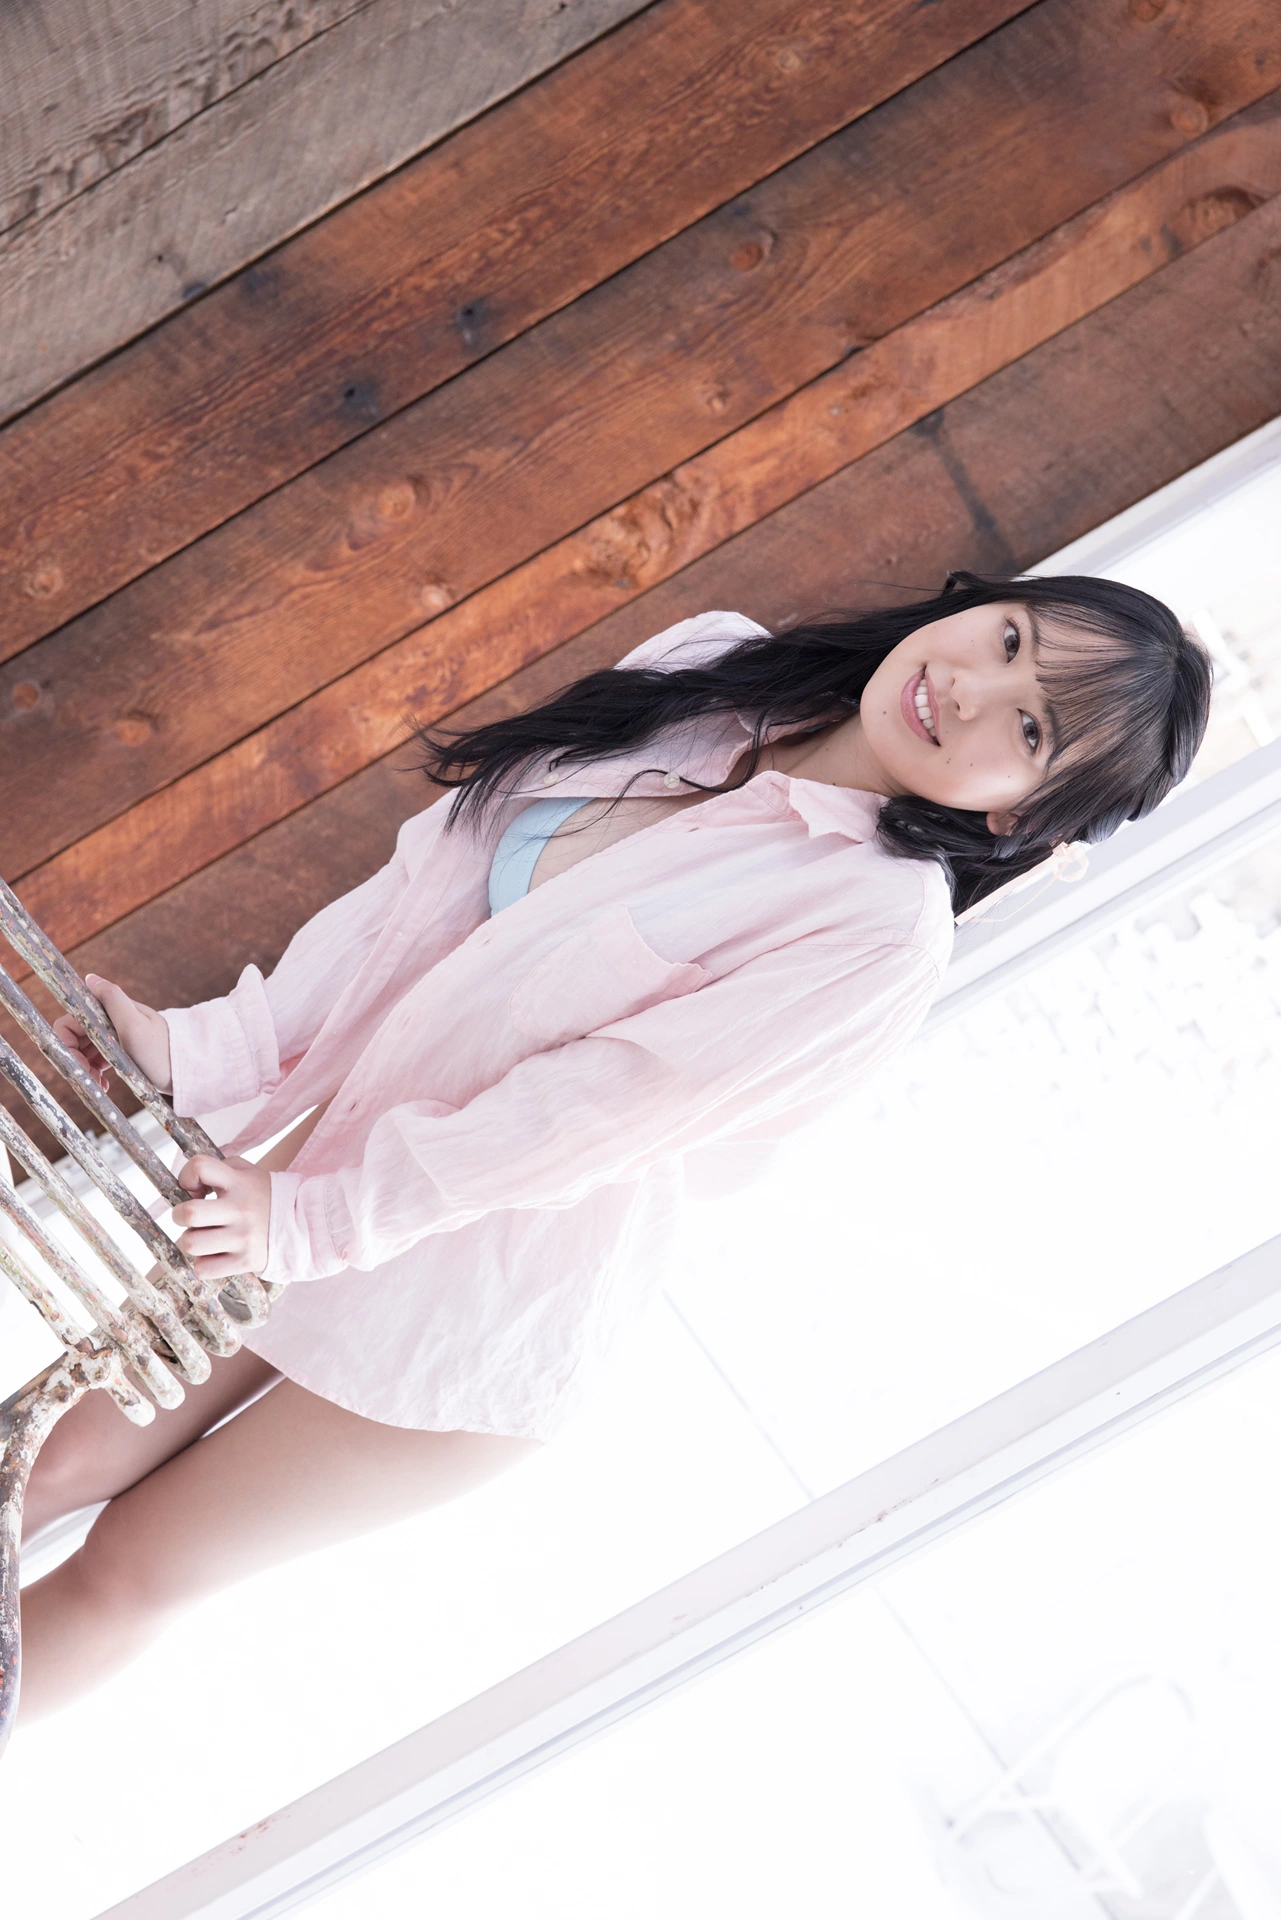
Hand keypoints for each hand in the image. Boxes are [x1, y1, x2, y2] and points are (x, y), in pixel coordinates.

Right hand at [53, 974, 172, 1093]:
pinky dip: (96, 1073)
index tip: (77, 1063)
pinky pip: (98, 1061)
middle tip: (88, 1078)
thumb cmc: (162, 1050)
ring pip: (85, 1052)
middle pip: (75, 1038)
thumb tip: (90, 977)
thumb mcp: (134, 1025)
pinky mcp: (123, 1054)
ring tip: (98, 1085)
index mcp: (109, 1012)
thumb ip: (112, 999)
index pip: (70, 1021)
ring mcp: (116, 1038)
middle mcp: (110, 1021)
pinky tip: (105, 1085)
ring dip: (85, 1069)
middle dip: (75, 1059)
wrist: (189, 1071)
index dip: (66, 1042)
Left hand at [172, 1154, 270, 1279]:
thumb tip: (188, 1188)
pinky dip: (202, 1263)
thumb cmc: (264, 1197)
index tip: (194, 1188)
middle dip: (179, 1215)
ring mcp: (242, 1237)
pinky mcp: (244, 1262)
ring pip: (191, 1244)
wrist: (303, 1225)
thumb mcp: (248, 1172)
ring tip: (203, 1237)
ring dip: (190, 1241)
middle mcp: (240, 1209)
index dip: (187, 1176)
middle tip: (189, 1218)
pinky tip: (213, 1255)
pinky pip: (203, 1268)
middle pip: (188, 1213)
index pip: (200, 1167)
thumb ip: (218, 1169)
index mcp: (239, 1182)